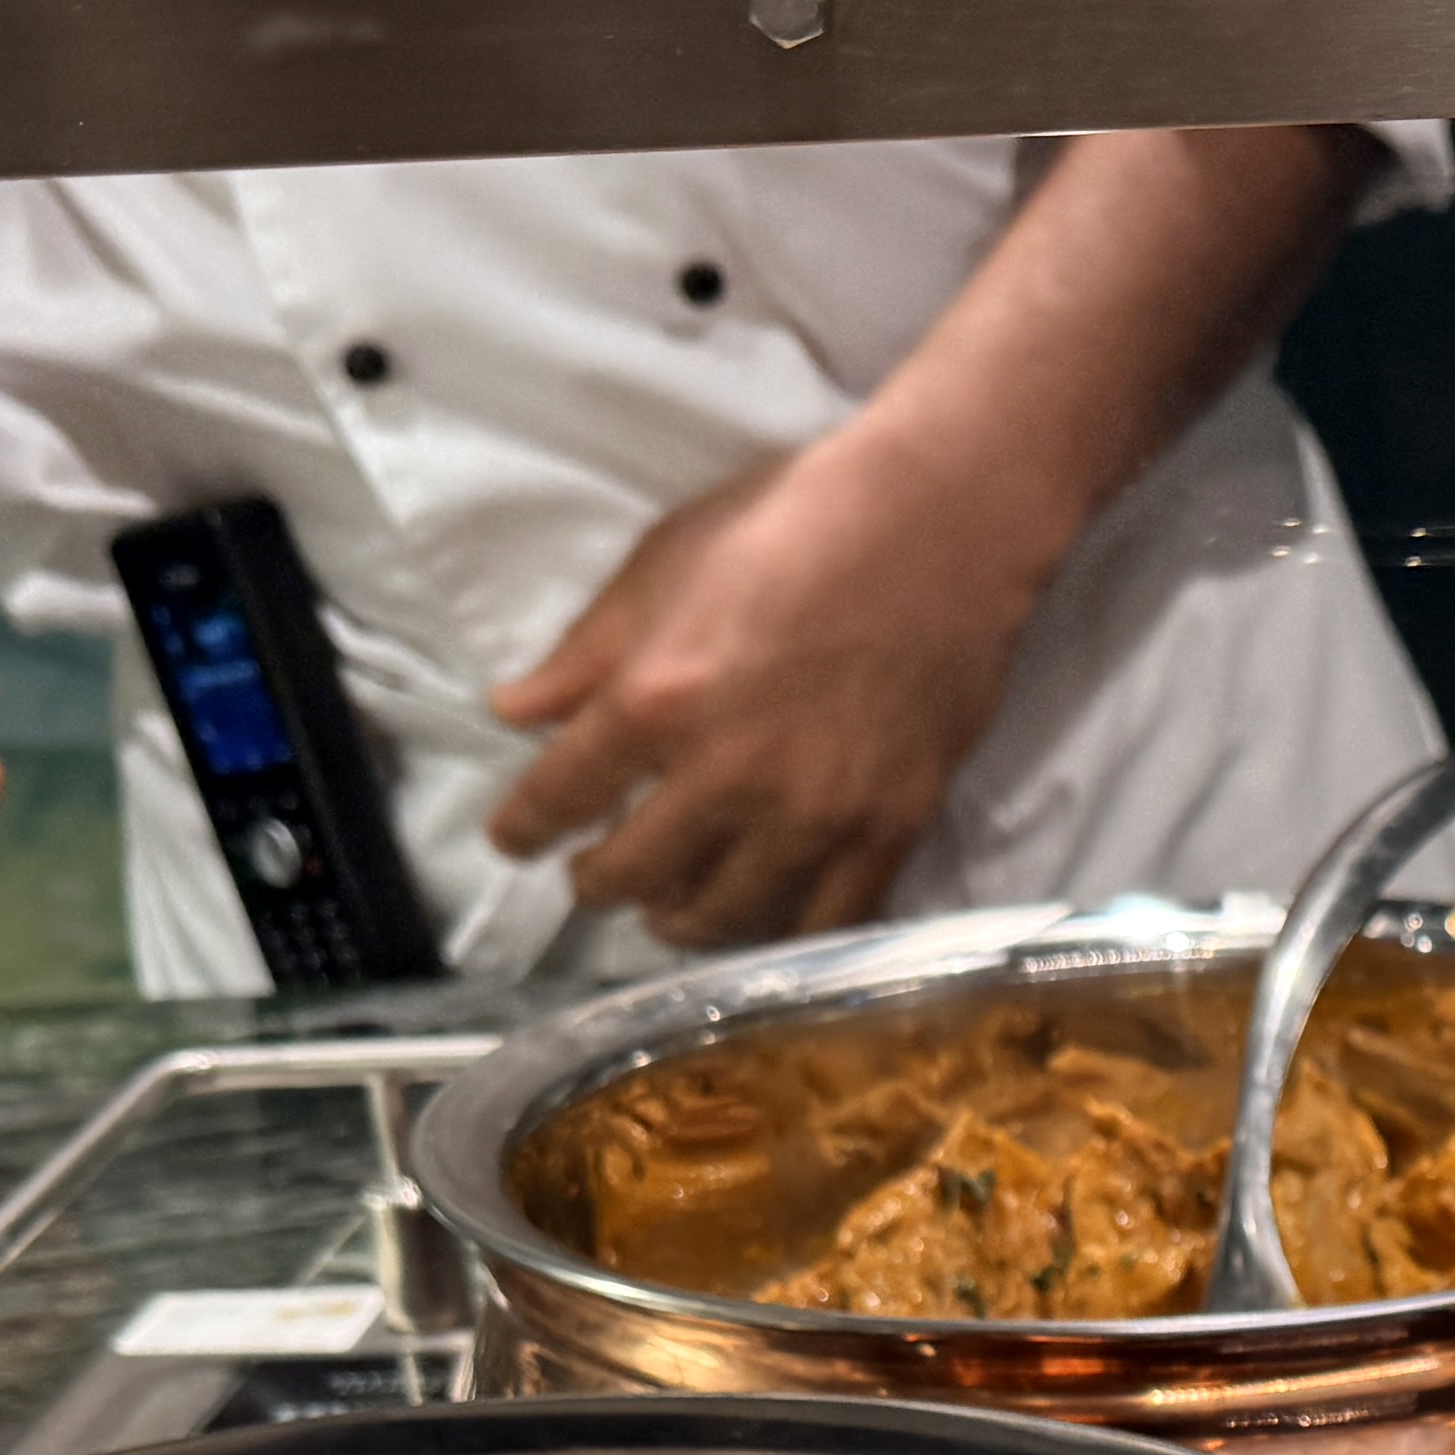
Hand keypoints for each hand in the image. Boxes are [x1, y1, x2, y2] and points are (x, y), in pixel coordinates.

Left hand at [483, 423, 1047, 947]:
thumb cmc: (790, 521)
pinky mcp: (887, 829)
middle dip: (599, 882)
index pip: (560, 796)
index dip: (523, 829)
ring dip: (681, 918)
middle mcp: (728, 776)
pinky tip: (764, 919)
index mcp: (656, 700)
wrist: (939, 524)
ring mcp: (813, 814)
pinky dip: (782, 934)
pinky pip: (825, 921)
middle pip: (633, 875)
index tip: (515, 841)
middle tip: (597, 876)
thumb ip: (585, 653)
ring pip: (723, 915)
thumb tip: (516, 712)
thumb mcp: (662, 563)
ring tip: (673, 906)